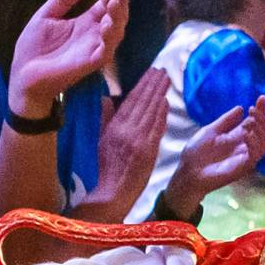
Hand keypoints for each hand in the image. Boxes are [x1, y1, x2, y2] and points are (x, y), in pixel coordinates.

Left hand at [8, 0, 129, 113]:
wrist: (22, 73)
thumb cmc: (33, 47)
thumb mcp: (46, 16)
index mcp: (84, 23)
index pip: (104, 5)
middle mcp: (92, 35)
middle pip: (116, 16)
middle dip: (119, 1)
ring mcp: (92, 49)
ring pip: (116, 33)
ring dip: (119, 17)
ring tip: (114, 2)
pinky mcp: (88, 63)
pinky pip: (105, 52)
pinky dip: (109, 39)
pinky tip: (106, 25)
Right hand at [87, 67, 171, 216]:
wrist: (111, 194)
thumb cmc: (103, 169)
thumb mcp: (98, 141)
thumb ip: (104, 119)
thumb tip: (106, 99)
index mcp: (114, 128)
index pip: (130, 101)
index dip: (141, 85)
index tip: (149, 72)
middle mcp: (127, 132)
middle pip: (143, 103)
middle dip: (153, 85)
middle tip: (161, 70)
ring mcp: (140, 141)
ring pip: (152, 112)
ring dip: (159, 94)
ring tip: (165, 80)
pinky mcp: (150, 152)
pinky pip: (157, 128)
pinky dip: (161, 114)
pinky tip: (165, 103)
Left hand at [164, 97, 264, 218]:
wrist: (188, 171)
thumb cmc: (196, 153)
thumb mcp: (210, 130)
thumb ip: (226, 120)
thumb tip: (240, 108)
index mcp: (236, 137)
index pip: (254, 123)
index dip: (260, 111)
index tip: (262, 98)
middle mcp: (243, 147)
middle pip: (263, 132)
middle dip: (261, 119)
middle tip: (252, 110)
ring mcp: (243, 158)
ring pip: (264, 144)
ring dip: (260, 130)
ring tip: (250, 121)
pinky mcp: (242, 167)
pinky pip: (254, 156)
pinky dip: (254, 144)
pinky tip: (246, 135)